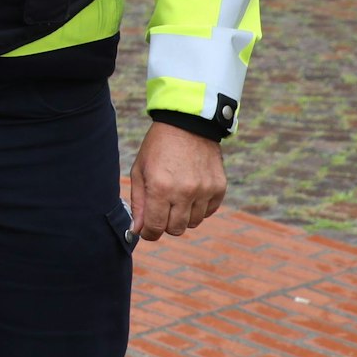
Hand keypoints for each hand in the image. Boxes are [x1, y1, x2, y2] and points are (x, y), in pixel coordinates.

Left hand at [127, 122, 225, 241]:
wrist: (188, 124)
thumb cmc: (159, 147)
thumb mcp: (140, 170)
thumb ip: (138, 203)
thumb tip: (137, 230)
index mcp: (160, 188)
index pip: (156, 228)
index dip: (149, 232)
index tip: (148, 229)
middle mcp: (184, 192)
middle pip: (176, 229)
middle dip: (166, 223)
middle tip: (162, 208)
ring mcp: (204, 190)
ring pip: (193, 223)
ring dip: (183, 215)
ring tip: (177, 195)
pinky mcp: (219, 187)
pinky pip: (209, 212)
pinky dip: (199, 207)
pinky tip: (192, 191)